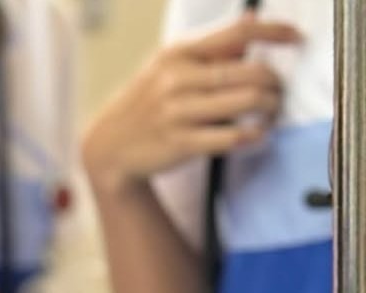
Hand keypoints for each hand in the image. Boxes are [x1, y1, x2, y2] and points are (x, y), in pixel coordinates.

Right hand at [82, 15, 302, 191]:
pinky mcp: (180, 143)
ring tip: (271, 111)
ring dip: (269, 106)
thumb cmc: (147, 104)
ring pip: (246, 101)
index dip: (275, 32)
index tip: (297, 39)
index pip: (238, 32)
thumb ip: (209, 52)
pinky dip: (253, 135)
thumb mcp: (168, 68)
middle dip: (275, 82)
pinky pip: (231, 136)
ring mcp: (178, 113)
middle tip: (279, 91)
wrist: (108, 147)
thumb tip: (250, 31)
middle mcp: (177, 80)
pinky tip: (258, 134)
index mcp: (178, 54)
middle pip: (250, 71)